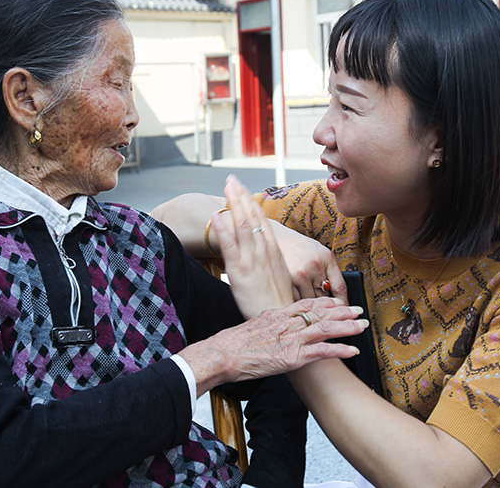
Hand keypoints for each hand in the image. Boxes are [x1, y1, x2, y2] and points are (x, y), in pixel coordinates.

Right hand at [180, 297, 366, 395]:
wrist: (223, 354)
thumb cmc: (232, 343)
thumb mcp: (252, 324)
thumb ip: (268, 323)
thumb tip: (273, 324)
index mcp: (278, 314)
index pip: (307, 304)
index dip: (326, 302)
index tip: (339, 301)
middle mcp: (287, 323)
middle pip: (321, 313)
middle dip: (343, 312)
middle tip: (359, 310)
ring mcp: (291, 339)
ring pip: (326, 329)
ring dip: (347, 327)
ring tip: (362, 326)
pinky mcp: (293, 356)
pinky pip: (322, 352)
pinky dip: (340, 350)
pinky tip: (353, 350)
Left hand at [211, 175, 295, 317]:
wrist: (282, 319)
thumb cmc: (279, 302)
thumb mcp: (278, 276)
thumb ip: (269, 261)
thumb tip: (261, 254)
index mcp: (273, 250)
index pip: (261, 220)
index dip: (250, 202)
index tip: (243, 188)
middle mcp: (264, 250)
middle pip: (251, 216)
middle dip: (240, 196)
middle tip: (232, 179)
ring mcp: (252, 259)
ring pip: (242, 225)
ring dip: (233, 204)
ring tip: (225, 188)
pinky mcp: (240, 271)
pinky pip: (229, 246)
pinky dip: (223, 229)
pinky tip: (216, 216)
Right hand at [271, 221, 347, 303]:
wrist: (275, 238)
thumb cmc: (299, 247)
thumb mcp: (320, 253)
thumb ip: (329, 272)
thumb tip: (338, 298)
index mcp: (326, 258)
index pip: (340, 287)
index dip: (344, 304)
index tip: (345, 313)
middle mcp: (315, 266)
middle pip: (325, 297)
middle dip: (325, 305)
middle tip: (324, 310)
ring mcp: (300, 274)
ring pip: (311, 301)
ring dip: (310, 305)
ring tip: (307, 304)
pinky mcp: (286, 281)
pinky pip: (297, 300)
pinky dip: (298, 303)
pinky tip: (296, 300)